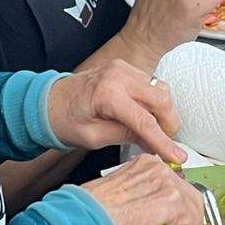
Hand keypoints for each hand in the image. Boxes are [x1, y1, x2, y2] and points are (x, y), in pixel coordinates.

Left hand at [47, 61, 184, 157]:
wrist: (47, 101)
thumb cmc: (64, 121)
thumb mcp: (93, 138)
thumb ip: (124, 136)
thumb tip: (152, 142)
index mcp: (108, 94)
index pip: (145, 121)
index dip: (164, 141)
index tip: (177, 157)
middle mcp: (119, 75)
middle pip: (161, 98)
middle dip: (170, 123)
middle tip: (167, 143)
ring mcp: (123, 67)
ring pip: (159, 89)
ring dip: (163, 111)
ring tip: (154, 131)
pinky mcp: (124, 67)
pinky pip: (150, 83)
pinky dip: (154, 101)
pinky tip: (145, 116)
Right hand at [81, 154, 206, 224]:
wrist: (82, 219)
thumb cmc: (92, 214)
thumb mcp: (124, 201)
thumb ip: (146, 203)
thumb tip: (164, 223)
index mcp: (147, 165)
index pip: (178, 187)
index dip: (181, 213)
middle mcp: (158, 168)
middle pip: (192, 198)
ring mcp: (166, 182)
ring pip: (194, 212)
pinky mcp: (169, 200)